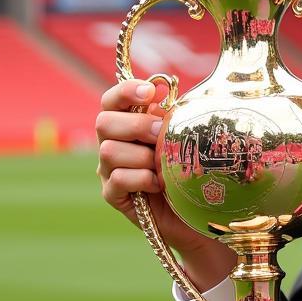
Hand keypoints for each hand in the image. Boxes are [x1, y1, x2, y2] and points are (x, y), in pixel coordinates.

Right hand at [96, 79, 234, 288]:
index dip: (125, 91)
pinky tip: (160, 184)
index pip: (111, 101)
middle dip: (137, 125)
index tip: (150, 93)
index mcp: (128, 125)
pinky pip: (119, 179)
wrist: (197, 213)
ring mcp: (109, 171)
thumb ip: (170, 115)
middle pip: (104, 122)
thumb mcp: (184, 138)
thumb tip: (163, 87)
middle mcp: (113, 144)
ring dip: (142, 156)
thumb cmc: (192, 170)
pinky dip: (142, 179)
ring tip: (163, 166)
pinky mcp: (114, 195)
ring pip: (109, 151)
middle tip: (161, 134)